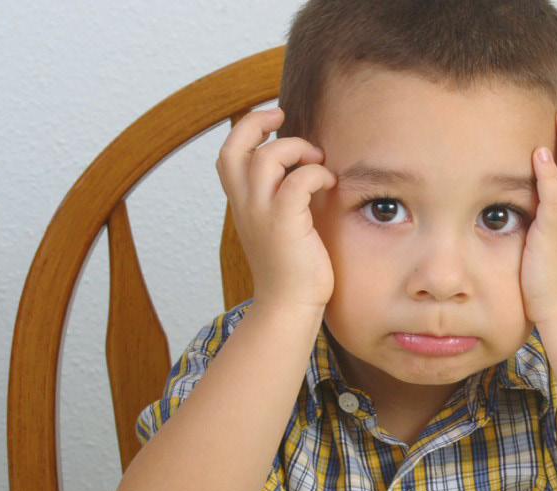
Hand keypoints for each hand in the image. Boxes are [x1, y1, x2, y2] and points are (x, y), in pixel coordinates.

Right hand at [216, 107, 337, 310]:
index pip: (228, 154)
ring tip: (316, 161)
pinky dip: (316, 174)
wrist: (288, 305)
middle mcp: (245, 205)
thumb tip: (300, 170)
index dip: (247, 129)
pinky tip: (328, 183)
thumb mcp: (276, 226)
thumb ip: (278, 198)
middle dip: (257, 122)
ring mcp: (262, 214)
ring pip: (267, 157)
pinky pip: (297, 181)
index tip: (274, 121)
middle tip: (284, 118)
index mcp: (241, 204)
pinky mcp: (285, 223)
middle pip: (235, 147)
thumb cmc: (290, 269)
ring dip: (296, 148)